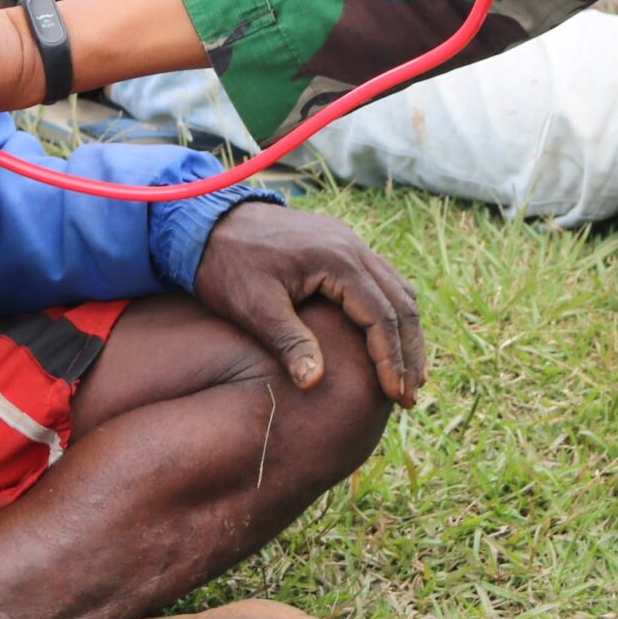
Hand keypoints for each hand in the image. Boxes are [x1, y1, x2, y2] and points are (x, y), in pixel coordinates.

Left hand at [192, 204, 424, 406]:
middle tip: (409, 397)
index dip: (391, 360)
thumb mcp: (253, 307)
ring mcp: (349, 243)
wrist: (208, 222)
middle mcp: (353, 247)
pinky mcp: (341, 247)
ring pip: (398, 291)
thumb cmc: (227, 265)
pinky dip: (393, 315)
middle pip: (402, 304)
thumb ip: (288, 342)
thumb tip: (313, 383)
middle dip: (409, 353)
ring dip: (407, 335)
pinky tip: (388, 342)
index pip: (382, 316)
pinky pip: (382, 281)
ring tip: (408, 376)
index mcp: (337, 260)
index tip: (396, 396)